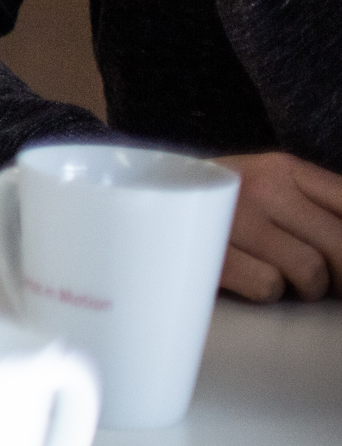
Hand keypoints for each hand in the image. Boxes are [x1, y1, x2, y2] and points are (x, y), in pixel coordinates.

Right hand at [216, 151, 341, 300]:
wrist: (138, 193)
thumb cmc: (221, 203)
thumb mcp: (270, 184)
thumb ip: (317, 203)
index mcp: (284, 168)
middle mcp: (262, 186)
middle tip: (329, 283)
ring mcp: (234, 219)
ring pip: (310, 272)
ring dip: (307, 288)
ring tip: (287, 279)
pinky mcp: (211, 252)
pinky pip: (270, 287)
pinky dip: (268, 292)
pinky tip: (251, 278)